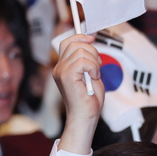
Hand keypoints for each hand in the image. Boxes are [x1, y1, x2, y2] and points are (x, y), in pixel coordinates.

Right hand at [54, 34, 103, 153]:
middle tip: (97, 67)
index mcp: (63, 67)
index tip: (92, 39)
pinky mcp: (67, 76)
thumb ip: (88, 60)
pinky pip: (84, 61)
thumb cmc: (89, 101)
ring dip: (94, 62)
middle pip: (75, 44)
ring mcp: (61, 71)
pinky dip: (93, 68)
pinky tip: (93, 78)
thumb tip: (90, 44)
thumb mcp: (91, 75)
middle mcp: (59, 68)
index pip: (67, 42)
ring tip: (95, 76)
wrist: (85, 118)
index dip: (80, 37)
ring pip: (81, 51)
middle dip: (92, 51)